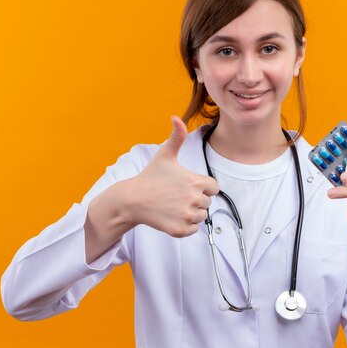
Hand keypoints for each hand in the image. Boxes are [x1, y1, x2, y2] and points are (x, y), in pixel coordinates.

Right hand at [129, 116, 219, 237]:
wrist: (132, 199)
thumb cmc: (150, 177)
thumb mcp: (165, 155)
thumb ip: (176, 136)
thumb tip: (176, 117)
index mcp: (196, 182)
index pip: (214, 187)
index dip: (203, 186)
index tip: (188, 185)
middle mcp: (194, 199)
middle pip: (207, 203)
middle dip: (196, 199)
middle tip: (177, 195)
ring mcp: (187, 216)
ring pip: (201, 216)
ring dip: (191, 213)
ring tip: (174, 205)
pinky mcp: (180, 230)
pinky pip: (193, 229)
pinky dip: (185, 225)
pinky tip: (172, 216)